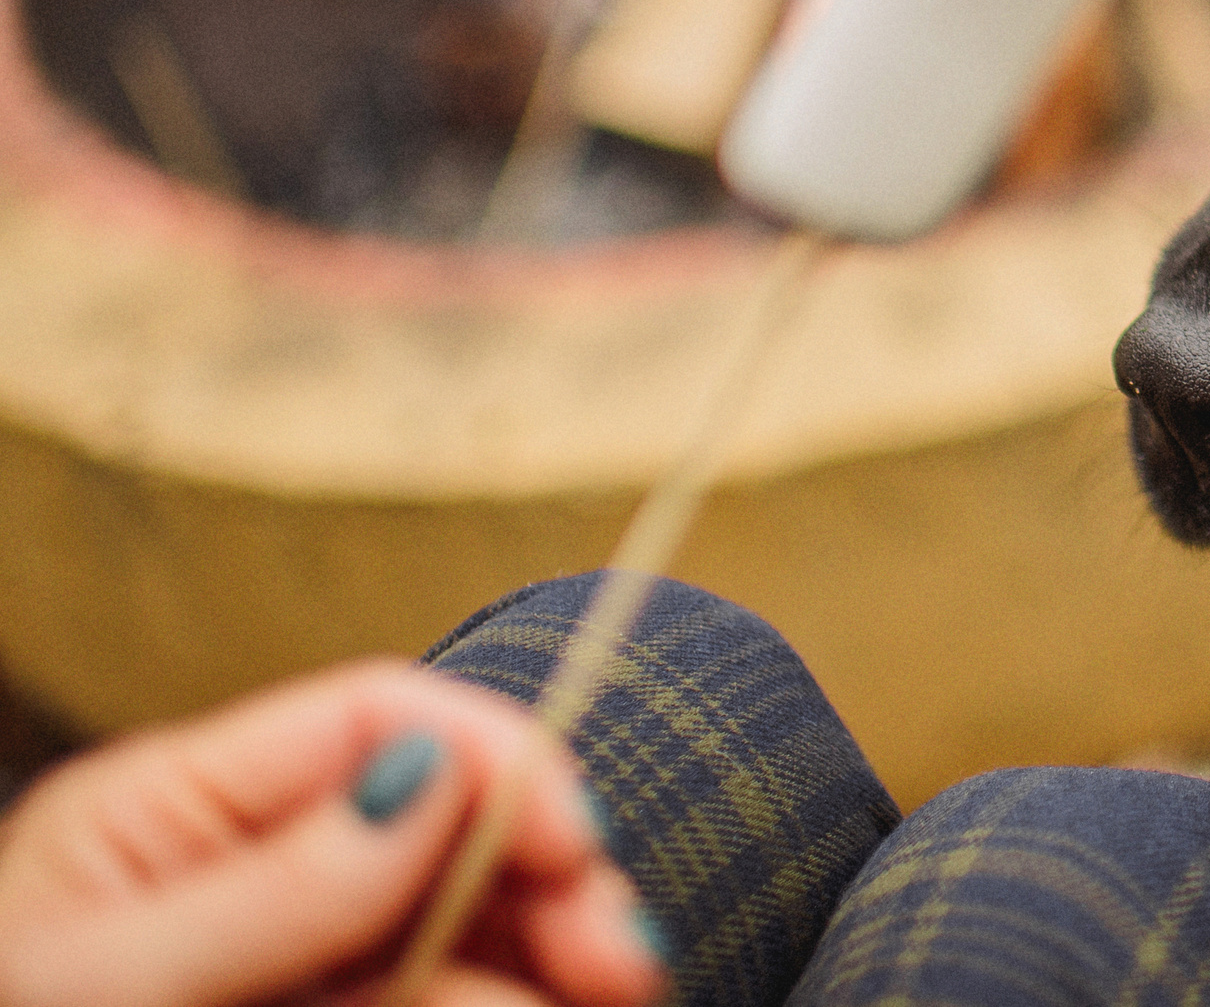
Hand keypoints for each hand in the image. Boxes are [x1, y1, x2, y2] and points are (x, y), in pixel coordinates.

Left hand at [0, 658, 664, 1006]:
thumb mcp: (97, 984)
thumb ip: (269, 886)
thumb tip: (435, 772)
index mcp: (177, 817)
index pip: (379, 721)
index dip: (500, 758)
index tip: (577, 843)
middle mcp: (255, 881)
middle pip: (457, 834)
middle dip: (554, 883)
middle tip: (624, 963)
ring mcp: (302, 974)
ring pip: (475, 940)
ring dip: (546, 970)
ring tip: (603, 1002)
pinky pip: (449, 1005)